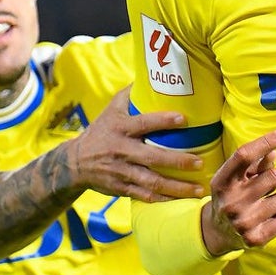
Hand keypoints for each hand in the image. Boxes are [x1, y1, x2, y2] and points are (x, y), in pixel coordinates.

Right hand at [71, 88, 205, 201]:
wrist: (75, 162)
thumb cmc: (101, 130)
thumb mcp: (111, 109)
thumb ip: (131, 94)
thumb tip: (153, 73)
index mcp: (120, 128)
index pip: (143, 123)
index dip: (163, 120)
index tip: (184, 119)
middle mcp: (121, 150)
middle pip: (151, 157)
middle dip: (177, 161)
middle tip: (200, 162)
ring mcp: (121, 172)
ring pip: (152, 181)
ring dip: (177, 187)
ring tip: (198, 189)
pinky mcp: (122, 188)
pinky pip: (145, 196)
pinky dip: (164, 200)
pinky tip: (182, 201)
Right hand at [201, 128, 275, 255]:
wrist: (217, 232)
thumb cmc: (233, 195)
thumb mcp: (237, 177)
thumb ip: (255, 163)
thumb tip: (274, 152)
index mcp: (222, 181)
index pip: (244, 155)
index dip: (266, 141)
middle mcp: (230, 202)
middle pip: (273, 176)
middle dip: (274, 179)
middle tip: (262, 188)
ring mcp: (242, 222)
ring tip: (263, 205)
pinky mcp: (255, 239)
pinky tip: (268, 219)